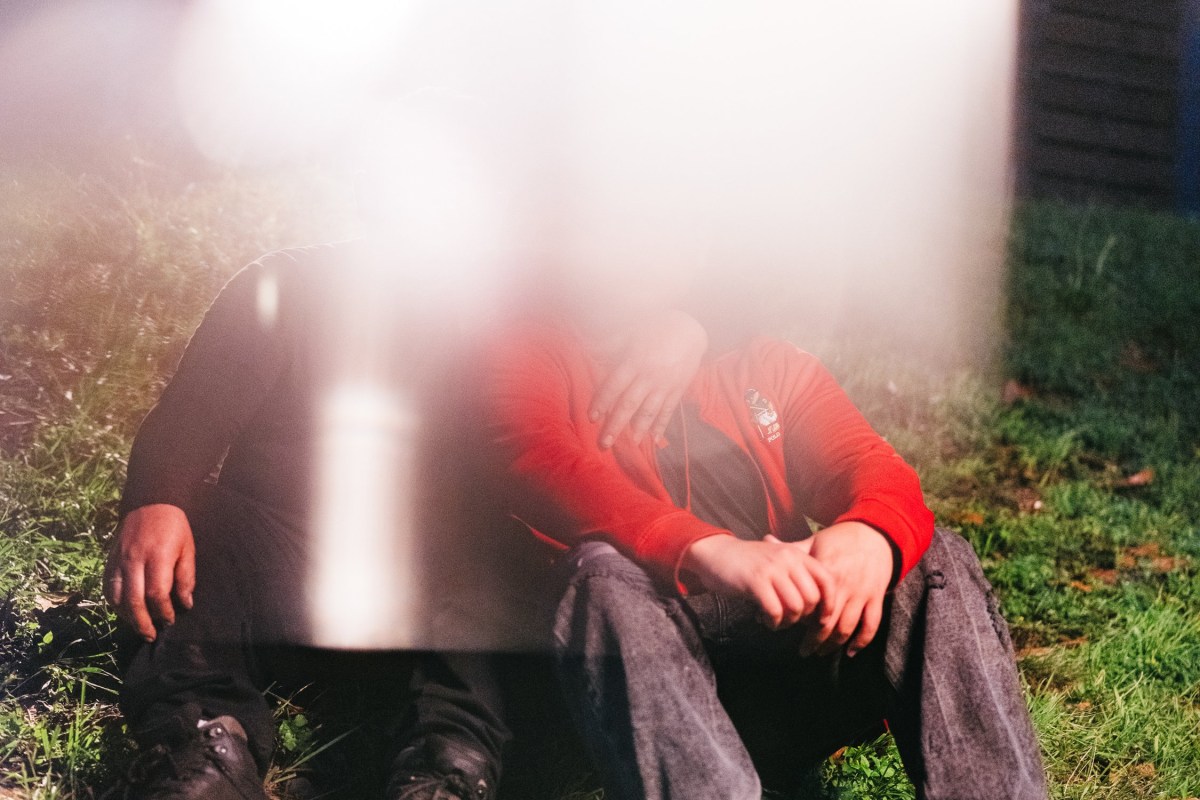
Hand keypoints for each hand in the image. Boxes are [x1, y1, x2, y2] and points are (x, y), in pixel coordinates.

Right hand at [103, 504, 195, 641]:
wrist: (150, 503)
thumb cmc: (175, 527)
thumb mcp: (188, 548)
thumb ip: (186, 577)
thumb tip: (185, 604)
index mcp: (158, 556)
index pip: (157, 593)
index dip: (163, 612)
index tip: (170, 621)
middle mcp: (134, 560)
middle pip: (134, 600)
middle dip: (143, 622)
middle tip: (151, 636)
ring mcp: (118, 560)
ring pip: (116, 597)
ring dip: (126, 617)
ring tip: (139, 627)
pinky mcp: (109, 560)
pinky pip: (107, 587)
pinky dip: (114, 604)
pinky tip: (124, 612)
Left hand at [589, 310, 706, 447]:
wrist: (690, 330)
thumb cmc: (656, 328)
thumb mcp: (631, 331)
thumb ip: (609, 343)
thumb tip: (588, 351)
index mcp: (634, 362)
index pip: (614, 386)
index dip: (602, 403)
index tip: (592, 418)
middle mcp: (649, 377)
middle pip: (629, 404)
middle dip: (615, 425)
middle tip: (604, 444)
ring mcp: (665, 385)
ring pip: (649, 411)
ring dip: (638, 429)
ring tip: (631, 445)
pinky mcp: (677, 390)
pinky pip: (668, 410)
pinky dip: (662, 425)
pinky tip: (655, 440)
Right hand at [683, 534, 835, 628]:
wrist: (716, 554)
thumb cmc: (749, 563)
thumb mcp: (777, 560)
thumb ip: (798, 575)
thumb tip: (821, 607)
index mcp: (796, 553)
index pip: (827, 580)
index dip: (829, 604)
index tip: (821, 620)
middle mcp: (787, 558)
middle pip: (812, 598)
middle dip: (804, 617)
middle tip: (790, 620)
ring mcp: (771, 569)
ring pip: (795, 607)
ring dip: (788, 622)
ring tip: (777, 621)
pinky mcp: (755, 581)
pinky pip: (775, 611)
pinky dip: (773, 623)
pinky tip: (765, 620)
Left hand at [796, 522, 894, 657]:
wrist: (874, 534)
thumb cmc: (839, 539)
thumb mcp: (815, 542)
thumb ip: (793, 548)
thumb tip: (766, 539)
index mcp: (826, 571)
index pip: (809, 602)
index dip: (798, 617)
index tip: (786, 625)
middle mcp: (844, 585)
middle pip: (826, 621)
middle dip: (814, 640)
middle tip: (803, 651)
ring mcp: (862, 592)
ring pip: (847, 626)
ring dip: (833, 644)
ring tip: (821, 653)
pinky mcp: (876, 597)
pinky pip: (871, 624)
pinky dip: (862, 641)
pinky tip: (850, 652)